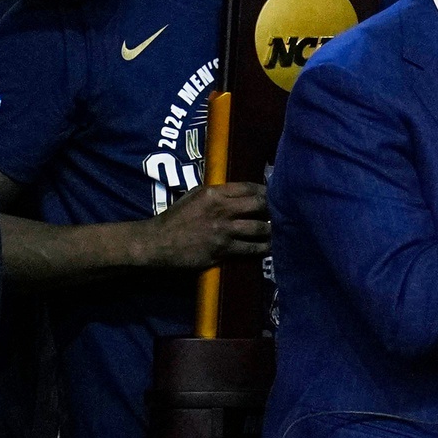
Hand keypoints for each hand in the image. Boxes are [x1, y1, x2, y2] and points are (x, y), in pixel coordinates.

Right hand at [149, 182, 269, 267]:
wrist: (157, 243)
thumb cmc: (176, 217)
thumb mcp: (194, 195)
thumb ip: (218, 192)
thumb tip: (241, 191)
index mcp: (215, 193)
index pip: (250, 187)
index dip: (266, 190)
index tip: (274, 194)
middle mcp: (222, 210)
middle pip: (260, 205)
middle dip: (273, 208)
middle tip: (280, 212)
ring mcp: (224, 231)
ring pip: (260, 229)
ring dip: (271, 230)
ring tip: (277, 230)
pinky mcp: (222, 250)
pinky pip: (250, 249)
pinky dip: (262, 248)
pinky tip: (269, 247)